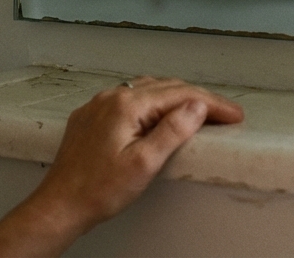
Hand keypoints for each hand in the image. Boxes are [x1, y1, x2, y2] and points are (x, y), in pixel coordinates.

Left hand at [0, 77, 242, 256]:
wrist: (60, 205)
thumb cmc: (98, 190)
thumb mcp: (144, 164)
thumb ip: (172, 131)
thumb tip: (196, 106)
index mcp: (126, 105)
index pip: (180, 94)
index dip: (212, 103)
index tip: (233, 114)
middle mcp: (111, 97)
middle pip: (165, 88)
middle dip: (198, 99)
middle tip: (224, 115)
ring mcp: (98, 105)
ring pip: (147, 90)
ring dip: (175, 98)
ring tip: (199, 112)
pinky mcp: (91, 117)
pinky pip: (128, 99)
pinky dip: (152, 103)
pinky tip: (159, 115)